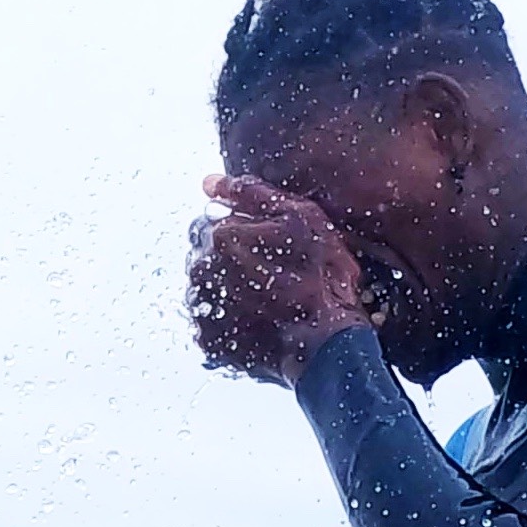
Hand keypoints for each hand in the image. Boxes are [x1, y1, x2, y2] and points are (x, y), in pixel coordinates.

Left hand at [186, 175, 370, 385]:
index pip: (214, 224)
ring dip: (230, 290)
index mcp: (218, 236)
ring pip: (208, 287)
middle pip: (207, 255)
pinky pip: (213, 321)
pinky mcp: (209, 340)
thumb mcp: (300, 218)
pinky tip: (260, 321)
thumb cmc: (320, 277)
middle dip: (233, 261)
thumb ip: (251, 194)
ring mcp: (202, 308)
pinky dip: (231, 319)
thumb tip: (210, 183)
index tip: (271, 250)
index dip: (244, 234)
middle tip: (273, 276)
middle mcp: (200, 270)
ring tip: (268, 301)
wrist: (326, 344)